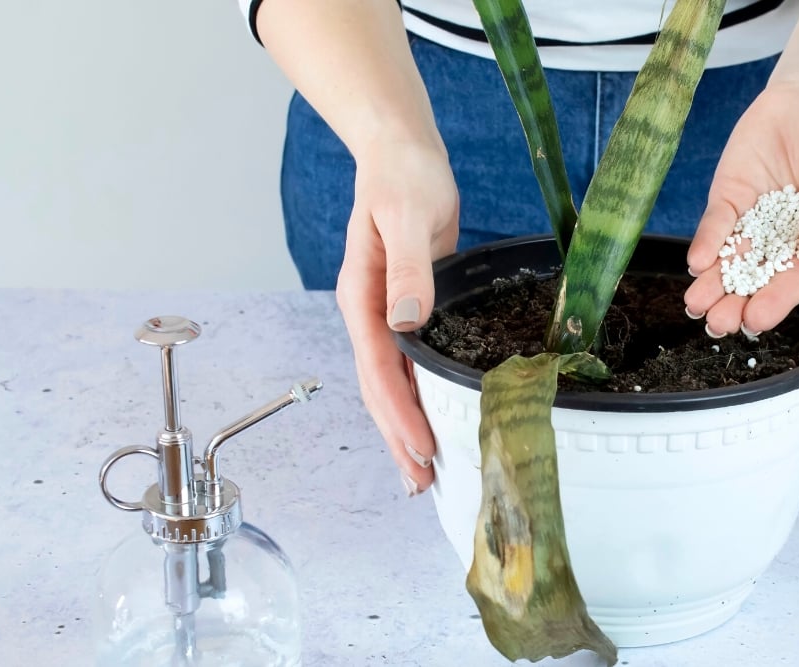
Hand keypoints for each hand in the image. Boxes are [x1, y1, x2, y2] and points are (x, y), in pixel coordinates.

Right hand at [335, 139, 458, 496]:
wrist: (403, 154)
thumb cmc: (403, 177)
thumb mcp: (409, 217)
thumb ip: (410, 270)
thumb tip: (406, 320)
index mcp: (363, 299)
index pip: (379, 369)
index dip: (399, 412)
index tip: (421, 447)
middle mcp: (372, 313)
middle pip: (380, 389)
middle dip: (398, 437)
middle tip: (420, 482)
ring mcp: (389, 313)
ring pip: (394, 382)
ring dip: (407, 424)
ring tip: (424, 468)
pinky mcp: (411, 307)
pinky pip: (412, 362)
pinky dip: (421, 393)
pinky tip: (434, 414)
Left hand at [684, 76, 798, 335]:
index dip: (778, 300)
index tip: (757, 317)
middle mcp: (787, 241)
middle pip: (760, 280)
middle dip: (738, 303)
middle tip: (718, 323)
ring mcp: (756, 222)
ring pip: (733, 261)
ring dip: (715, 285)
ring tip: (697, 304)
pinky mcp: (730, 199)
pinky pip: (717, 226)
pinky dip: (707, 244)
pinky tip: (697, 262)